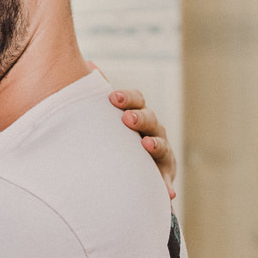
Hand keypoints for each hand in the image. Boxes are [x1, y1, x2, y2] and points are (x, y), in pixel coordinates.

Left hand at [88, 61, 176, 198]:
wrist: (120, 174)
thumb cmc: (110, 140)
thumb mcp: (104, 118)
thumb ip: (97, 94)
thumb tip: (89, 63)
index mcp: (137, 115)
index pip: (137, 100)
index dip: (127, 98)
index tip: (113, 98)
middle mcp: (152, 132)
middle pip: (151, 120)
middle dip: (140, 118)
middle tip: (127, 119)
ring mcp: (160, 155)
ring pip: (162, 147)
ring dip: (155, 146)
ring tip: (146, 145)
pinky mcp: (162, 178)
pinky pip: (165, 183)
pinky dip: (166, 188)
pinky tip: (168, 194)